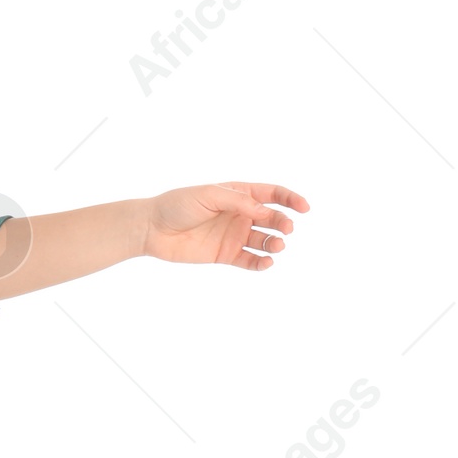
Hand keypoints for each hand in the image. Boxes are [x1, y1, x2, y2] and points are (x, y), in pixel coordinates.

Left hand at [140, 182, 308, 269]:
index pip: (272, 194)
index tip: (304, 208)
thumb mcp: (208, 195)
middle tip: (287, 229)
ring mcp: (234, 235)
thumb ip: (238, 201)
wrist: (152, 228)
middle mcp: (240, 214)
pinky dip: (260, 263)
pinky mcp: (225, 254)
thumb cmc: (178, 205)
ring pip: (264, 240)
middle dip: (283, 223)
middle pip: (272, 218)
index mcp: (238, 194)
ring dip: (275, 243)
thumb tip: (264, 211)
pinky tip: (266, 263)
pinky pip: (249, 260)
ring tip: (277, 246)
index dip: (290, 199)